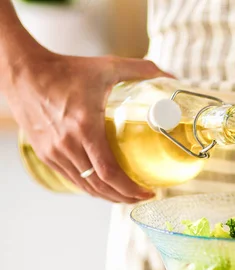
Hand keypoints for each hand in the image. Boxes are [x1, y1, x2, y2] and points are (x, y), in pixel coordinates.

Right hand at [4, 49, 171, 201]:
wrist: (23, 71)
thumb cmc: (65, 69)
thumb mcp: (106, 67)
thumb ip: (140, 69)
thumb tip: (170, 75)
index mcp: (84, 128)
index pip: (109, 173)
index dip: (130, 189)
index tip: (149, 192)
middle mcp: (67, 145)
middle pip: (100, 187)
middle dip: (125, 197)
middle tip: (143, 197)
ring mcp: (54, 152)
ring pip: (86, 187)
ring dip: (108, 196)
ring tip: (128, 196)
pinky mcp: (45, 154)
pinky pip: (73, 179)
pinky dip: (91, 188)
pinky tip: (105, 187)